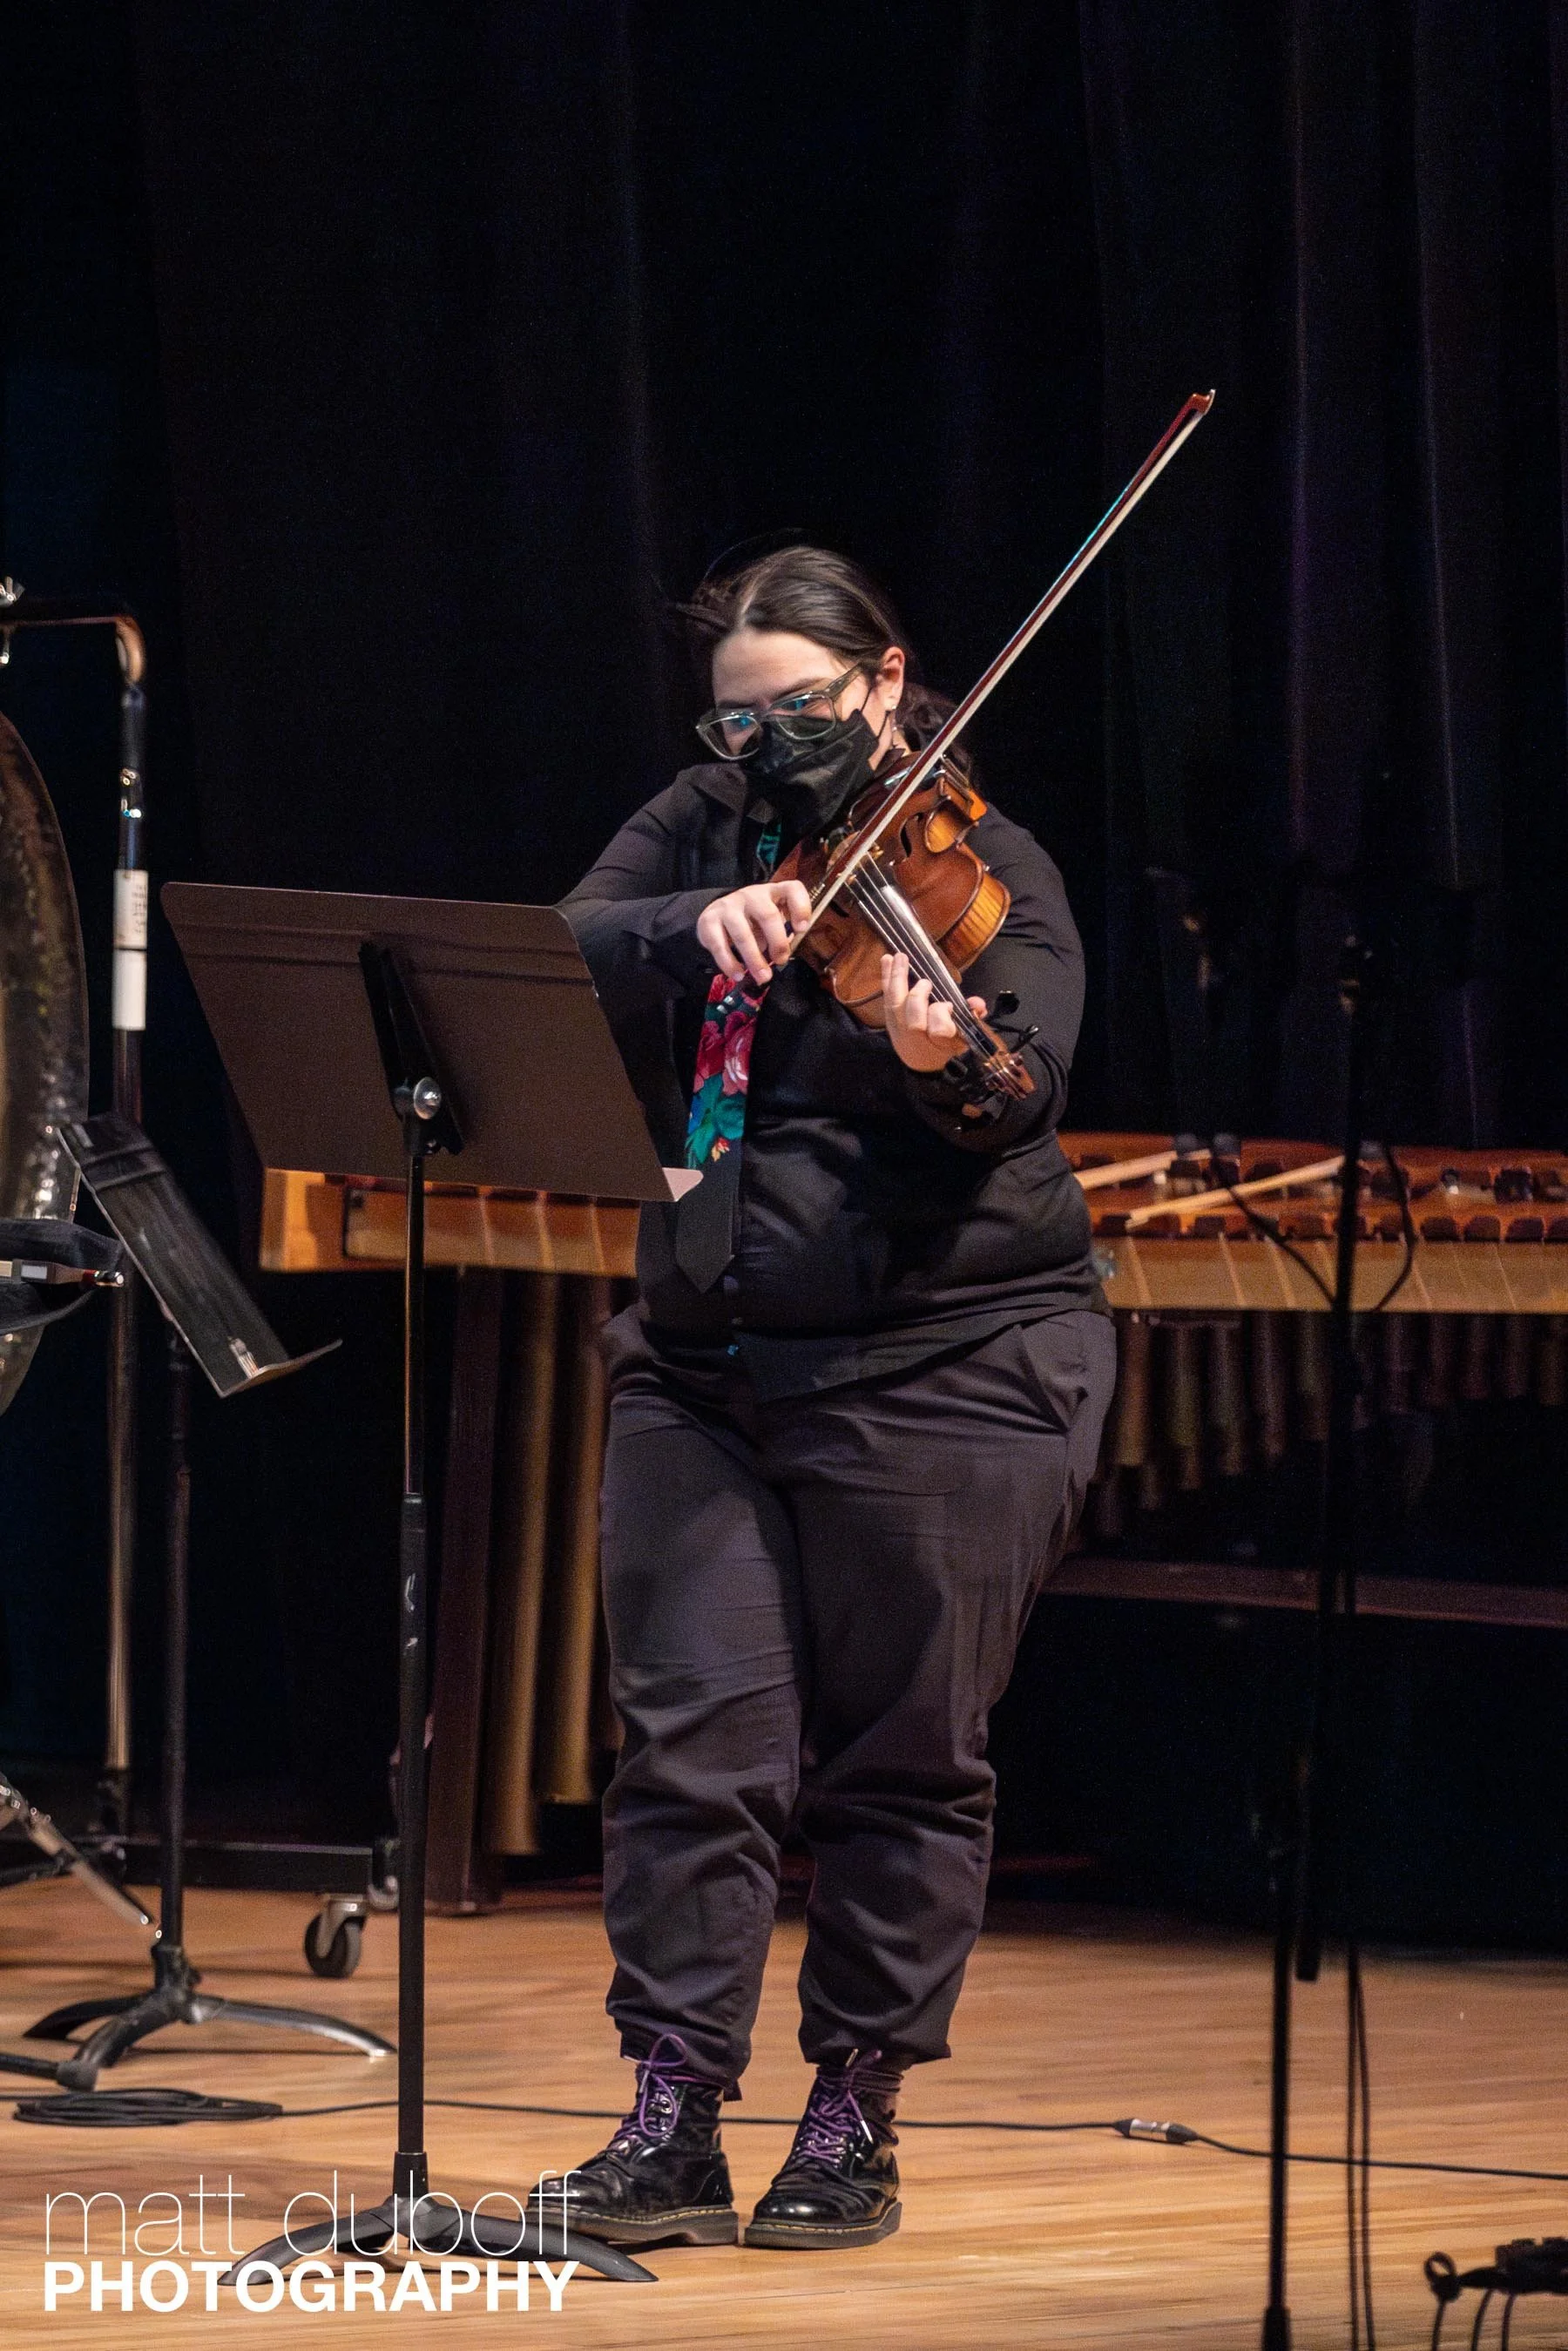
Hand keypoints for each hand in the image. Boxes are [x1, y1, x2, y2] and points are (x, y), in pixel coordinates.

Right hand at [696, 879, 812, 986]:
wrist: (716, 914)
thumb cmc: (752, 921)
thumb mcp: (770, 923)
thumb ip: (780, 935)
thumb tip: (781, 957)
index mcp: (773, 893)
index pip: (792, 889)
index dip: (801, 908)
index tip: (801, 929)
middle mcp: (752, 895)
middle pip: (767, 915)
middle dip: (777, 942)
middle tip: (781, 961)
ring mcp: (728, 907)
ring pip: (743, 933)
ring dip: (754, 959)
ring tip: (762, 977)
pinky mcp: (709, 921)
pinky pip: (720, 945)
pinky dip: (730, 963)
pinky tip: (738, 975)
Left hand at [881, 951, 987, 1073]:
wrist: (922, 1065)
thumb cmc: (947, 1046)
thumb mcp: (964, 1037)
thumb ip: (972, 1019)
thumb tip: (978, 1004)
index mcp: (938, 1045)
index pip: (940, 1031)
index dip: (942, 1017)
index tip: (949, 1006)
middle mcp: (916, 1040)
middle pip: (913, 1020)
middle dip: (918, 999)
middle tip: (926, 983)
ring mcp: (899, 1031)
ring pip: (895, 1005)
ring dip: (897, 980)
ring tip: (899, 957)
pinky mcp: (889, 1021)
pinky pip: (886, 998)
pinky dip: (886, 978)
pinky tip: (887, 959)